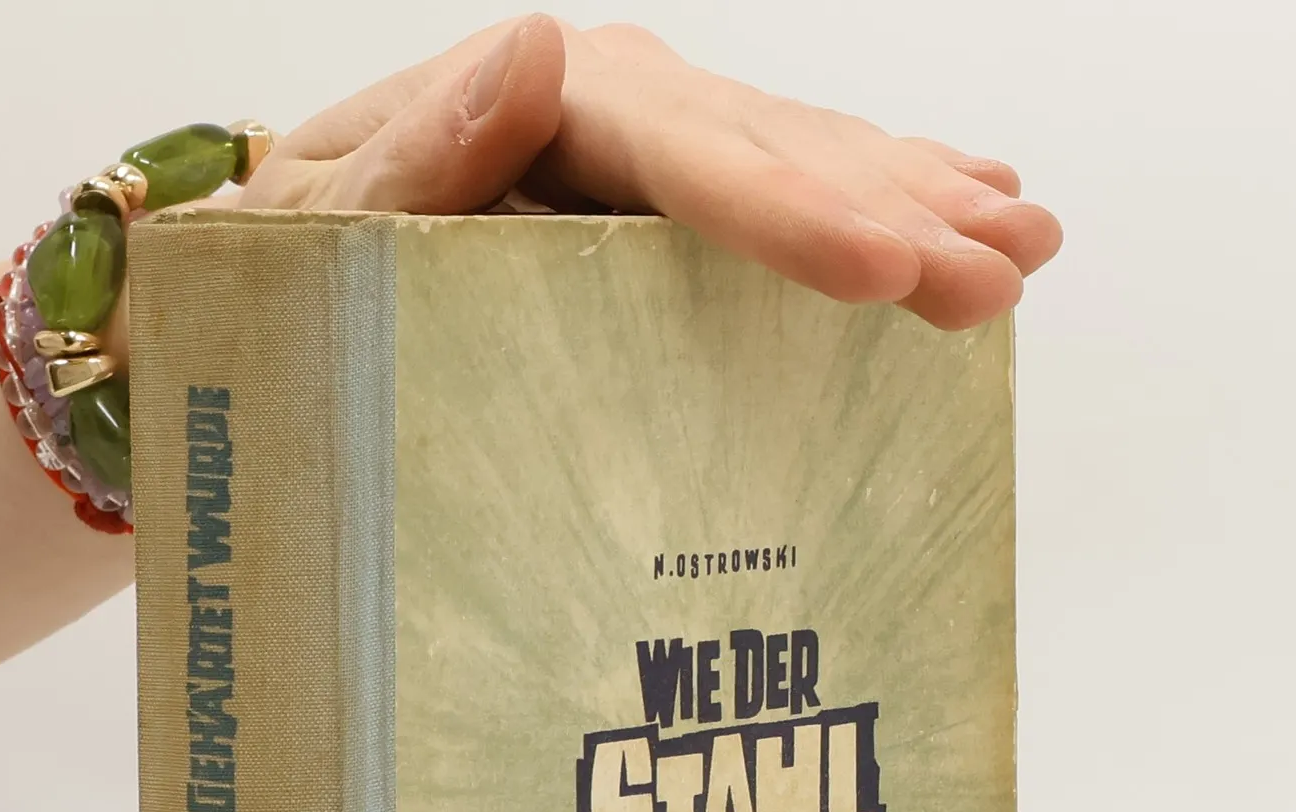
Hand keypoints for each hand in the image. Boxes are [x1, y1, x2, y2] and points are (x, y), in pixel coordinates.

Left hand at [237, 15, 1060, 330]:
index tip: (883, 270)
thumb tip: (539, 51)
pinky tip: (959, 205)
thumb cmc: (288, 264)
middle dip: (894, 216)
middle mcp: (602, 103)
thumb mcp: (313, 225)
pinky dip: (876, 194)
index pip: (683, 155)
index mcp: (528, 104)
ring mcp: (642, 145)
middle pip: (771, 151)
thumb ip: (419, 154)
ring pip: (802, 157)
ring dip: (919, 201)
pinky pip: (785, 183)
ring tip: (1023, 246)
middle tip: (1002, 277)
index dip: (791, 212)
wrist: (272, 273)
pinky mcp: (658, 195)